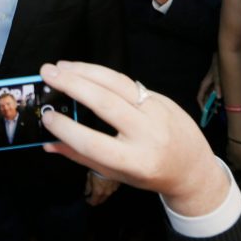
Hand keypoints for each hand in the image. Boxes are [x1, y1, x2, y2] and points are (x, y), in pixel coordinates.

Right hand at [39, 61, 230, 217]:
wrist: (194, 169)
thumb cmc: (150, 174)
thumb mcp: (116, 173)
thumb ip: (81, 157)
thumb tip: (48, 143)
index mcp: (135, 161)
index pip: (94, 143)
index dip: (67, 129)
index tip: (46, 116)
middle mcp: (148, 134)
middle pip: (105, 103)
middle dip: (72, 85)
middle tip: (47, 73)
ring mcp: (158, 112)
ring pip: (117, 83)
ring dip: (85, 71)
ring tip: (61, 66)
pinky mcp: (162, 98)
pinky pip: (127, 82)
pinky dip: (101, 74)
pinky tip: (82, 70)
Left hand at [84, 171, 120, 205]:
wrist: (109, 162)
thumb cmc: (98, 168)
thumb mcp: (89, 176)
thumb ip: (88, 186)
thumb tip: (86, 193)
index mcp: (98, 192)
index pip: (94, 202)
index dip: (89, 201)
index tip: (87, 199)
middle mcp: (106, 192)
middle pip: (101, 201)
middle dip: (96, 199)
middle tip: (92, 195)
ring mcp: (113, 189)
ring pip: (107, 195)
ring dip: (103, 194)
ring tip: (99, 187)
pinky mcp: (117, 185)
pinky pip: (112, 189)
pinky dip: (108, 188)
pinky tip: (106, 183)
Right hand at [226, 140, 240, 184]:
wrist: (240, 144)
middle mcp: (237, 166)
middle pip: (233, 170)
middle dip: (233, 172)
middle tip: (232, 172)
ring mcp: (231, 158)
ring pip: (230, 161)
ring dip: (231, 161)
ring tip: (232, 160)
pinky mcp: (228, 151)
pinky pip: (229, 153)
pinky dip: (230, 153)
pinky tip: (232, 151)